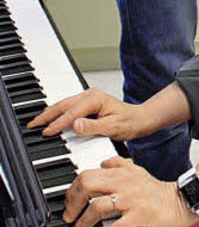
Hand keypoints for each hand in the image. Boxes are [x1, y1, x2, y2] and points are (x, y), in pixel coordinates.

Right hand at [28, 88, 142, 141]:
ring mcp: (88, 98)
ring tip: (37, 121)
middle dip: (47, 114)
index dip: (58, 123)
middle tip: (33, 124)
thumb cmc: (129, 123)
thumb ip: (93, 127)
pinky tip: (51, 118)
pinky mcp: (87, 103)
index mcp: (95, 99)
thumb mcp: (112, 128)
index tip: (47, 131)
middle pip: (63, 105)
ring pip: (64, 105)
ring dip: (50, 113)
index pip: (72, 112)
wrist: (138, 120)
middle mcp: (90, 95)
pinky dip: (58, 113)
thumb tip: (75, 125)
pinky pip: (69, 107)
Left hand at [64, 156, 196, 226]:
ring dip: (83, 221)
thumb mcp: (137, 171)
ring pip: (97, 206)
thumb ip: (119, 164)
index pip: (87, 174)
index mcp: (120, 173)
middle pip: (87, 185)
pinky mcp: (139, 216)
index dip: (72, 190)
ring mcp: (131, 199)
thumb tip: (103, 161)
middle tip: (69, 217)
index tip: (69, 202)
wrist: (181, 202)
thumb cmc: (158, 190)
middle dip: (72, 203)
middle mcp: (123, 183)